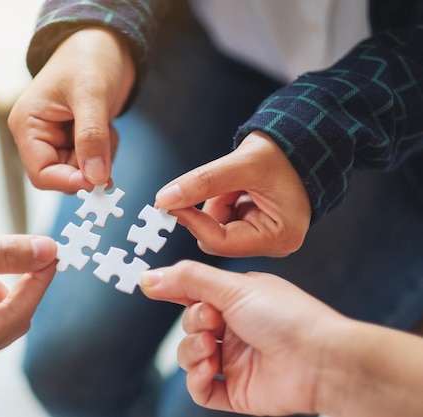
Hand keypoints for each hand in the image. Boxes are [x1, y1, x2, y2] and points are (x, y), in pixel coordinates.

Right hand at [8, 27, 135, 192]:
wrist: (104, 42)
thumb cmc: (88, 57)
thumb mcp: (91, 95)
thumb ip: (91, 137)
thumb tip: (95, 178)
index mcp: (28, 125)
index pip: (41, 174)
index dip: (70, 182)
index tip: (99, 179)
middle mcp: (38, 136)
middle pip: (64, 176)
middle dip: (91, 164)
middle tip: (107, 139)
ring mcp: (58, 139)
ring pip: (83, 171)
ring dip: (101, 155)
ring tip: (105, 123)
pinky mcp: (76, 139)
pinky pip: (94, 161)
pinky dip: (105, 150)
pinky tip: (106, 124)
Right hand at [140, 261, 344, 415]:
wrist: (322, 361)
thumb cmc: (289, 318)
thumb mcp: (233, 287)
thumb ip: (187, 280)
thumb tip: (148, 277)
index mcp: (236, 299)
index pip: (193, 294)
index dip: (176, 293)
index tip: (155, 288)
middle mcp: (234, 328)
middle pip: (188, 325)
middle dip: (191, 323)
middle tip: (210, 321)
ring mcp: (235, 360)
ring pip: (190, 356)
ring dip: (191, 352)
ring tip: (209, 348)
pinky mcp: (236, 389)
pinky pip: (201, 389)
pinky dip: (196, 380)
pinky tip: (206, 370)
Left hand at [155, 131, 311, 256]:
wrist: (298, 143)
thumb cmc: (283, 153)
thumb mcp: (242, 164)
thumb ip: (203, 182)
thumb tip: (165, 199)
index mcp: (279, 236)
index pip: (221, 242)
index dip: (193, 221)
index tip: (169, 203)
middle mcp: (273, 244)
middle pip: (216, 238)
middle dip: (212, 207)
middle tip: (224, 182)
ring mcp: (263, 237)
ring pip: (215, 227)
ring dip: (218, 200)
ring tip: (239, 182)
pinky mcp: (253, 227)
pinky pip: (222, 219)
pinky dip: (222, 200)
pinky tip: (239, 187)